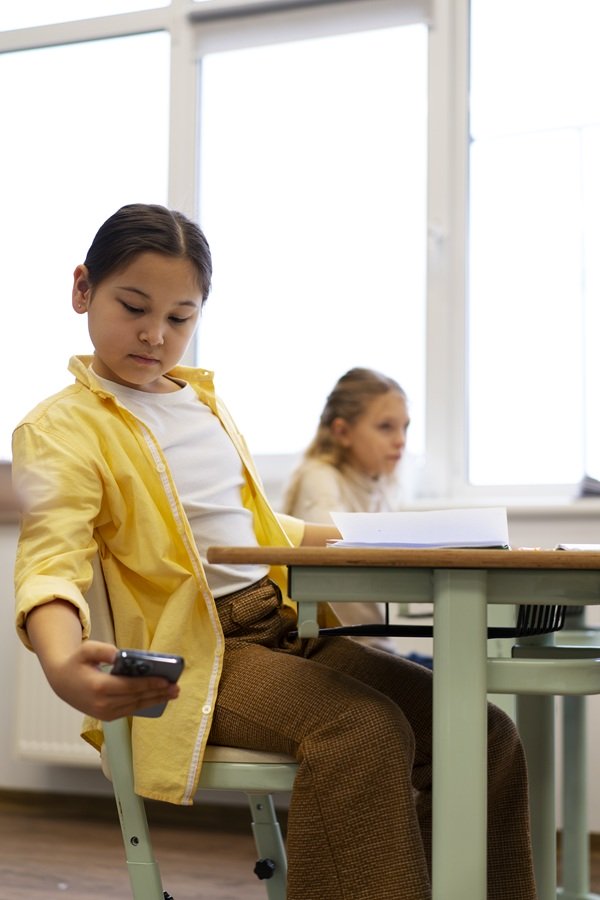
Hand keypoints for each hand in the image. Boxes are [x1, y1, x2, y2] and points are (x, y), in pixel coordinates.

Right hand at [45, 640, 180, 720]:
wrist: (61, 682)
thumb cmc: (77, 662)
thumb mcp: (86, 649)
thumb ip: (101, 650)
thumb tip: (119, 655)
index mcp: (99, 687)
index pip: (130, 687)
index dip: (150, 684)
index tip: (166, 681)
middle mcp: (103, 704)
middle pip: (136, 699)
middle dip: (158, 693)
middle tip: (176, 688)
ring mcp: (104, 713)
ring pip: (135, 707)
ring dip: (155, 701)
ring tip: (172, 694)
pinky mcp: (106, 717)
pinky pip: (129, 711)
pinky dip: (144, 705)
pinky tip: (158, 699)